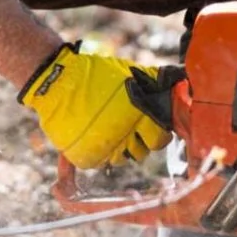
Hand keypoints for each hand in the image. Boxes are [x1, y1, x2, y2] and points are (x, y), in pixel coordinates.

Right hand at [19, 44, 173, 168]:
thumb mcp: (129, 73)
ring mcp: (104, 146)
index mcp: (138, 113)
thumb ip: (153, 83)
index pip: (160, 138)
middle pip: (143, 153)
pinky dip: (99, 152)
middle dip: (141, 143)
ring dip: (119, 148)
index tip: (153, 129)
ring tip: (109, 130)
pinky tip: (94, 136)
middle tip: (131, 131)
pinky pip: (100, 163)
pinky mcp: (85, 156)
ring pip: (122, 159)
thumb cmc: (95, 74)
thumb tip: (178, 82)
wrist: (57, 82)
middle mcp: (123, 132)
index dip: (158, 134)